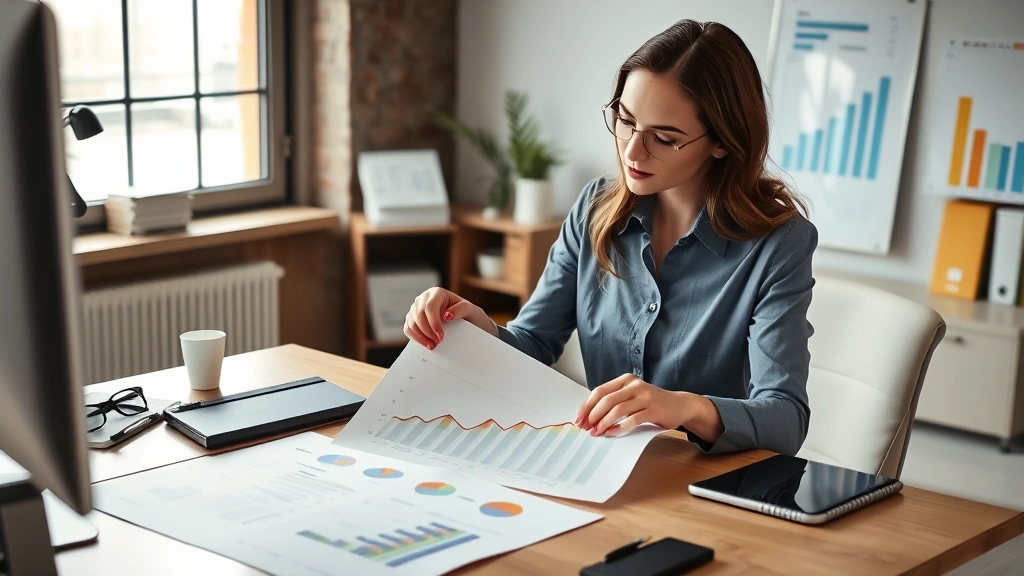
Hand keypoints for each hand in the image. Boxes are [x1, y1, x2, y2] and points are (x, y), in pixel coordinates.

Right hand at [403, 287, 496, 349]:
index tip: (441, 337)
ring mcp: (417, 308)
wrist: (468, 323)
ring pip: (412, 322)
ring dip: (421, 336)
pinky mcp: (413, 319)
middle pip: (419, 314)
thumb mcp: (472, 310)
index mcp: (438, 293)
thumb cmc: (469, 315)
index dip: (433, 323)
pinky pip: (408, 328)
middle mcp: (425, 298)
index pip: (430, 306)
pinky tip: (426, 344)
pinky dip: (415, 337)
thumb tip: (446, 315)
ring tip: (432, 346)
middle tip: (437, 343)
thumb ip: (462, 309)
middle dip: (427, 331)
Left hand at [574, 374, 694, 436]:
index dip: (587, 406)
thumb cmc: (652, 402)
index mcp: (626, 380)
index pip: (600, 391)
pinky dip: (620, 427)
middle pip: (606, 400)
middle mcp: (635, 385)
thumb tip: (590, 415)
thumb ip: (615, 400)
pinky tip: (612, 433)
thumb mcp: (632, 395)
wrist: (680, 405)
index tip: (579, 419)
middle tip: (586, 428)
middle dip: (593, 415)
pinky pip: (632, 419)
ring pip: (617, 409)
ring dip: (604, 423)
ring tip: (597, 433)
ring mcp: (645, 396)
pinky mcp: (653, 409)